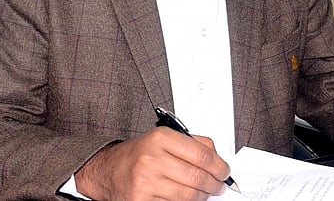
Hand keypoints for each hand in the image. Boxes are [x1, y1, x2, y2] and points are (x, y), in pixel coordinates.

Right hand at [74, 127, 230, 199]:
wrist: (107, 170)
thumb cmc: (138, 154)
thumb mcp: (163, 139)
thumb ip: (193, 143)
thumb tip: (218, 159)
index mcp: (160, 138)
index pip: (202, 154)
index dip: (220, 166)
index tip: (225, 172)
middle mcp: (152, 158)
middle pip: (197, 177)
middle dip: (214, 185)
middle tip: (219, 186)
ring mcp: (145, 182)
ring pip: (188, 196)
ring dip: (202, 197)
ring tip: (204, 193)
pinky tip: (186, 199)